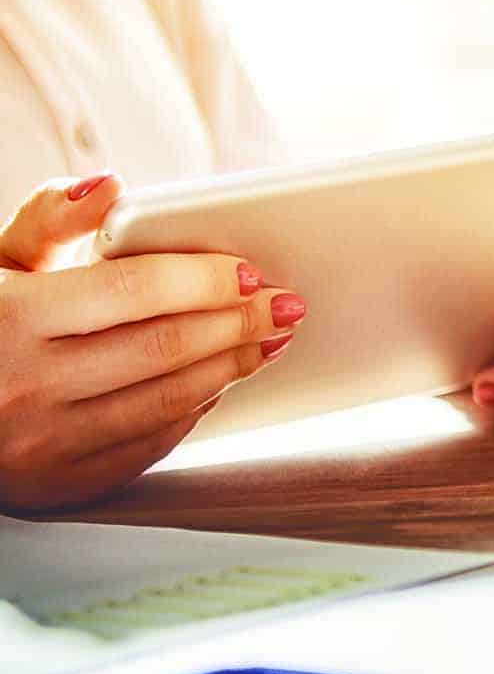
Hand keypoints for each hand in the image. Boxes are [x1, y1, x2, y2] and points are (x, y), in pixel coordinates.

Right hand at [0, 175, 306, 510]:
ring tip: (267, 341)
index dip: (204, 280)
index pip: (135, 292)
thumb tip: (111, 187)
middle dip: (239, 323)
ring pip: (166, 402)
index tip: (251, 271)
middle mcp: (23, 386)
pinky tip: (217, 383)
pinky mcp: (52, 486)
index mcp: (9, 317)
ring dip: (231, 368)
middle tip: (285, 305)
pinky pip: (146, 446)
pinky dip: (193, 411)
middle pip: (163, 349)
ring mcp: (39, 444)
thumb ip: (48, 218)